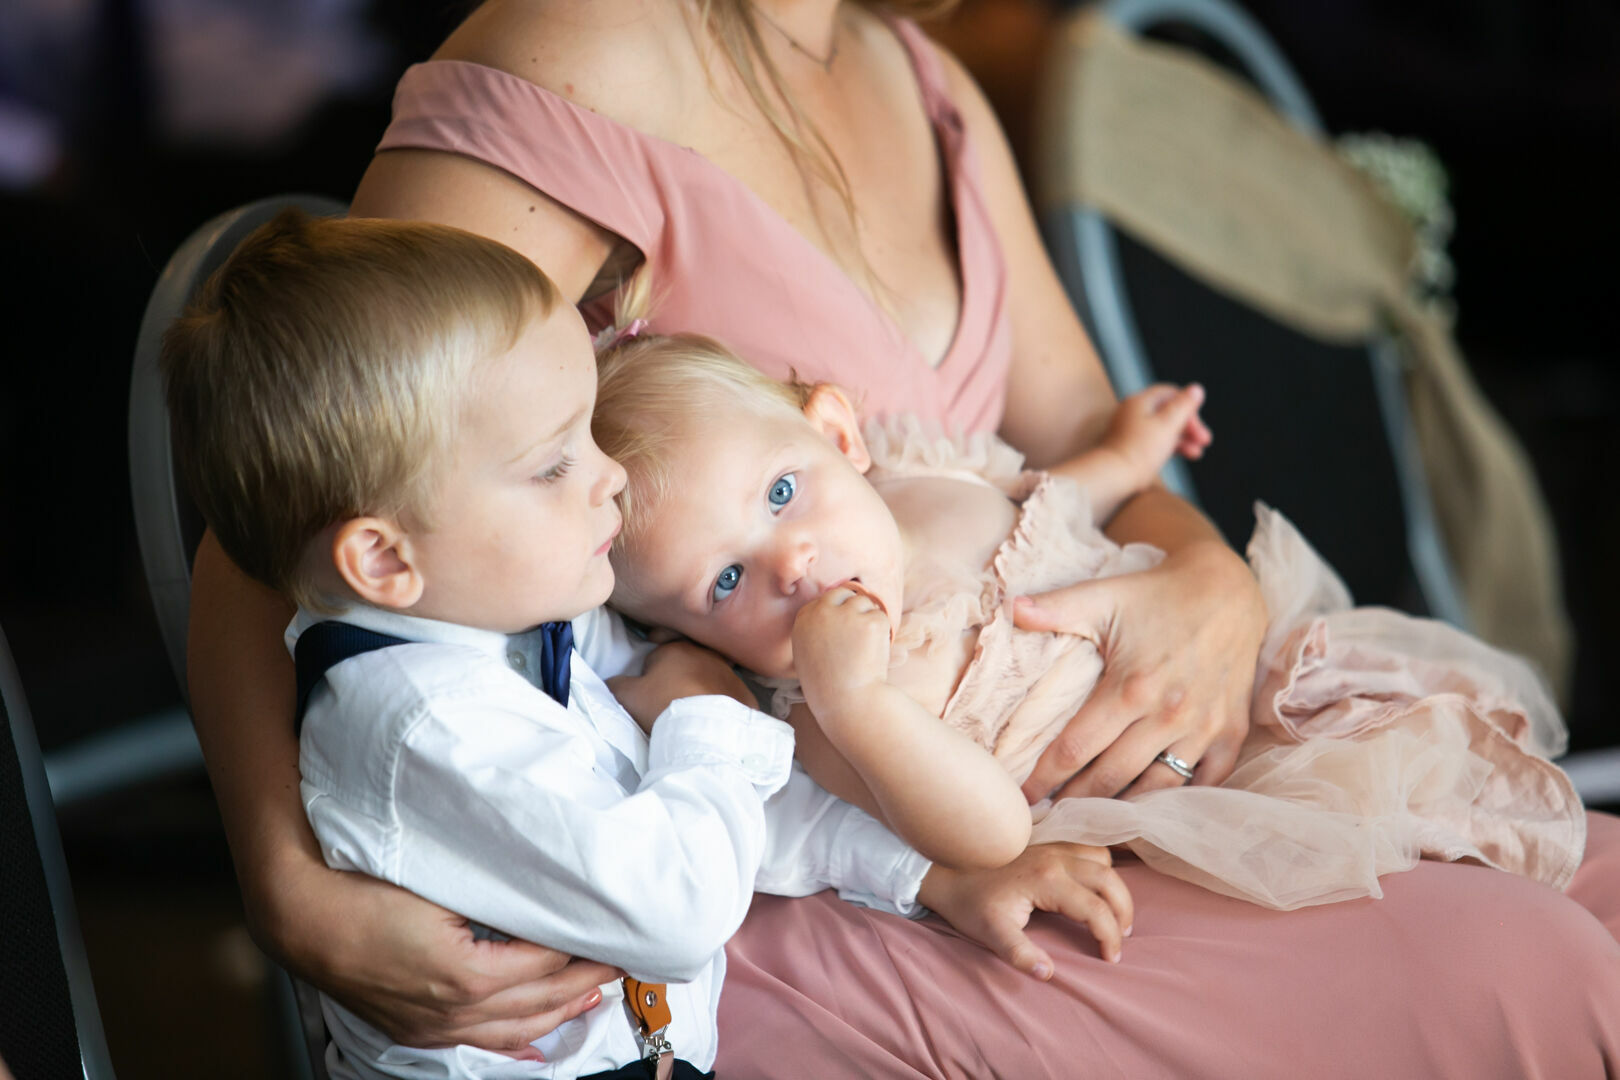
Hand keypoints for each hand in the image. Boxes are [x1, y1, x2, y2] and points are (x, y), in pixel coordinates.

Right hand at [271, 867, 620, 1055]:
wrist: (302, 917)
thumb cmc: (364, 892)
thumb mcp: (441, 887)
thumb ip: (492, 899)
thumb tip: (534, 896)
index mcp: (466, 973)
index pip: (544, 963)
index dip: (580, 947)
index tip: (608, 931)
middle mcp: (454, 1009)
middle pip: (540, 1002)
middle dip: (584, 982)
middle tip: (619, 962)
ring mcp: (434, 1025)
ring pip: (515, 1030)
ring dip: (559, 1014)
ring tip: (594, 997)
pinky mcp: (417, 1029)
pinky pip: (479, 1043)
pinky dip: (517, 1041)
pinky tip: (538, 1041)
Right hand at [608, 639, 753, 732]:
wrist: (707, 730)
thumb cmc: (663, 706)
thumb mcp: (626, 695)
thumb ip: (616, 684)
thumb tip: (614, 682)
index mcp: (675, 648)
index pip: (656, 658)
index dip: (649, 678)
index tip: (649, 697)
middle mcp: (705, 654)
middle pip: (684, 667)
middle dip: (677, 681)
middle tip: (669, 706)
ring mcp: (729, 673)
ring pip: (708, 680)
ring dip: (700, 692)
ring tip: (692, 715)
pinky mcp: (745, 694)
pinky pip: (728, 698)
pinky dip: (720, 706)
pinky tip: (712, 721)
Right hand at [791, 584, 892, 719]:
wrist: (847, 703)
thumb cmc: (828, 685)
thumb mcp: (807, 653)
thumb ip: (815, 629)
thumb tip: (836, 610)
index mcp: (803, 618)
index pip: (826, 599)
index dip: (838, 613)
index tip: (843, 633)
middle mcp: (822, 611)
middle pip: (845, 593)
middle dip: (855, 608)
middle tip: (860, 634)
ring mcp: (847, 614)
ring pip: (866, 603)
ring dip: (869, 620)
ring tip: (865, 650)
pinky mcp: (871, 622)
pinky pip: (882, 618)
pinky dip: (883, 634)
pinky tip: (874, 655)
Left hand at [918, 843, 1130, 971]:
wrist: (945, 868)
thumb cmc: (969, 902)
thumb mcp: (990, 933)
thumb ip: (1020, 954)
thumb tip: (1048, 973)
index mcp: (1047, 880)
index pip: (1095, 910)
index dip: (1109, 937)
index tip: (1110, 958)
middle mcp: (1056, 857)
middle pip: (1109, 880)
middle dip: (1123, 911)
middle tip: (1120, 937)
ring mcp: (1053, 845)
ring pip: (1102, 859)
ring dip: (1114, 887)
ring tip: (1112, 914)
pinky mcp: (1047, 842)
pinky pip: (1088, 846)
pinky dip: (1101, 864)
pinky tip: (1096, 884)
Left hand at [1013, 539, 1263, 800]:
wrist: (1228, 592)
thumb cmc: (1155, 597)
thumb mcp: (1104, 596)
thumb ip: (1056, 608)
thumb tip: (1009, 609)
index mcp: (1131, 687)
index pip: (1075, 748)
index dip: (1044, 777)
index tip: (1020, 798)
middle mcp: (1169, 715)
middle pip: (1110, 777)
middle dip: (1074, 802)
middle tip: (1048, 819)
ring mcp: (1204, 729)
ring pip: (1155, 789)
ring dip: (1120, 809)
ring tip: (1089, 821)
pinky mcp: (1231, 735)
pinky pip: (1203, 784)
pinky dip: (1175, 801)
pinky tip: (1146, 810)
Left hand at [1101, 383, 1211, 484]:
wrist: (1113, 477)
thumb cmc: (1140, 451)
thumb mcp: (1168, 425)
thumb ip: (1184, 406)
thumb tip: (1196, 388)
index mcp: (1140, 402)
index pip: (1170, 393)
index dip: (1188, 406)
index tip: (1198, 423)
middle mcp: (1133, 412)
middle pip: (1168, 411)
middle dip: (1189, 425)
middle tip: (1205, 440)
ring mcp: (1131, 430)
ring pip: (1163, 428)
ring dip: (1183, 438)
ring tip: (1197, 453)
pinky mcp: (1131, 447)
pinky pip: (1155, 441)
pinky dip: (1171, 446)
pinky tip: (1185, 455)